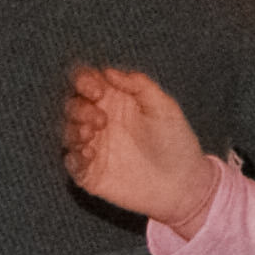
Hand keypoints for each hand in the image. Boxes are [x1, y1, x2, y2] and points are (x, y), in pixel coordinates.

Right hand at [62, 65, 219, 232]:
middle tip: (100, 119)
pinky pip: (72, 163)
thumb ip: (139, 86)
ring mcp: (93, 147)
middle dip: (79, 108)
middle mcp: (99, 121)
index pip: (87, 83)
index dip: (84, 81)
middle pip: (73, 106)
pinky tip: (88, 155)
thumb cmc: (176, 141)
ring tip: (91, 134)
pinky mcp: (91, 172)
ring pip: (69, 132)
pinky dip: (74, 157)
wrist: (184, 183)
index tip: (97, 90)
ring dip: (75, 130)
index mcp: (115, 101)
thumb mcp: (164, 107)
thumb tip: (108, 72)